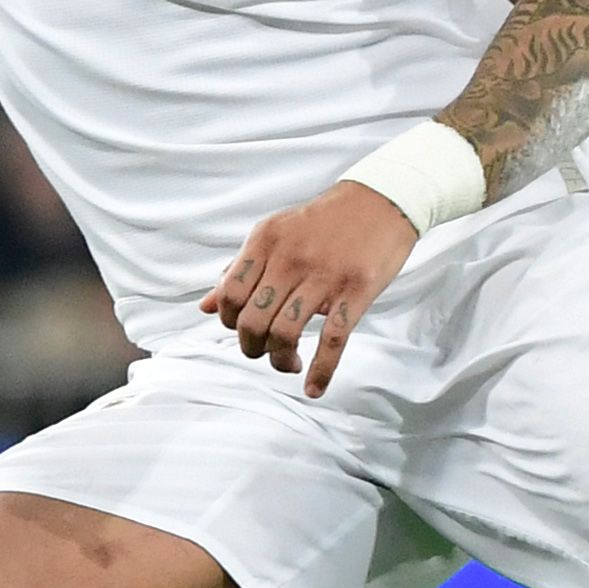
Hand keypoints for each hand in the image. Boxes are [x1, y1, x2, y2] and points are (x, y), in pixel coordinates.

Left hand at [202, 182, 421, 396]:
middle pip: (252, 320)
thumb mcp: (276, 233)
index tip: (246, 329)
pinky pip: (333, 339)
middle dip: (253, 347)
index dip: (230, 322)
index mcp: (265, 241)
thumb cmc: (325, 221)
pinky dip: (321, 370)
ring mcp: (324, 275)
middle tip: (266, 351)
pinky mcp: (356, 290)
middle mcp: (290, 258)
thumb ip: (241, 269)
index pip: (228, 295)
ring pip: (285, 333)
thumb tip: (207, 307)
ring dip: (280, 360)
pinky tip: (314, 388)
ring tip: (288, 363)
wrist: (381, 200)